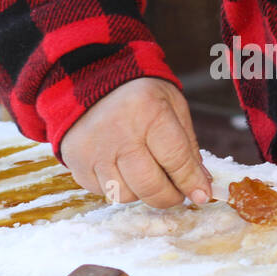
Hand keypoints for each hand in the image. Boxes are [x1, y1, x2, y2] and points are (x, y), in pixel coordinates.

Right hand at [58, 78, 212, 208]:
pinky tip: (122, 169)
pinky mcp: (75, 160)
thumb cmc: (139, 94)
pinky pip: (103, 192)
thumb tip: (199, 185)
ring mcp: (93, 148)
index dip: (191, 182)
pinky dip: (118, 187)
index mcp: (147, 111)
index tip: (201, 195)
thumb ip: (187, 145)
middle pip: (149, 185)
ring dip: (142, 193)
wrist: (91, 78)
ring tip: (147, 175)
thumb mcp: (171, 106)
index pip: (175, 160)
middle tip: (176, 194)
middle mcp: (118, 131)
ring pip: (125, 195)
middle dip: (169, 197)